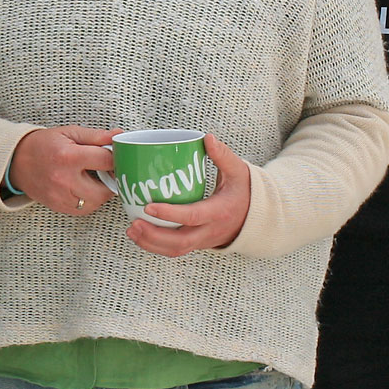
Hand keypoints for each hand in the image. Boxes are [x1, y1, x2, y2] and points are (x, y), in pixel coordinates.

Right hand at [8, 126, 118, 215]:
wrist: (16, 161)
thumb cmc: (43, 144)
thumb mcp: (68, 132)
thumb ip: (96, 136)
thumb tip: (118, 136)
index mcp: (68, 156)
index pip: (107, 161)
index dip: (116, 158)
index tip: (114, 156)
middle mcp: (65, 179)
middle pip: (106, 188)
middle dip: (110, 179)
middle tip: (105, 170)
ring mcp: (61, 196)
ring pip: (97, 202)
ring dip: (101, 192)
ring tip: (93, 179)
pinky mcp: (58, 206)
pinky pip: (84, 210)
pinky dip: (89, 201)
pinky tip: (83, 188)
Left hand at [128, 135, 252, 256]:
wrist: (257, 217)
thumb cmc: (245, 191)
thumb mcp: (239, 171)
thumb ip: (223, 155)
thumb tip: (207, 138)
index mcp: (219, 212)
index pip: (192, 216)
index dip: (169, 214)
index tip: (148, 206)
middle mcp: (210, 231)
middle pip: (180, 242)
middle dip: (153, 235)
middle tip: (133, 223)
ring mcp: (203, 240)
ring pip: (175, 250)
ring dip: (151, 244)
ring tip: (131, 231)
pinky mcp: (197, 244)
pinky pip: (175, 250)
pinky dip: (156, 246)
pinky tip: (140, 235)